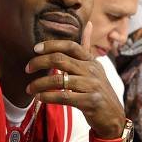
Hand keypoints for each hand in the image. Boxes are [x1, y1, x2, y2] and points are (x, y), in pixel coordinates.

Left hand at [25, 22, 126, 137]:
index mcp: (91, 61)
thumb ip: (87, 48)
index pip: (70, 46)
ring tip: (29, 89)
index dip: (51, 45)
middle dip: (39, 62)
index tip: (35, 49)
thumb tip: (89, 24)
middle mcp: (92, 71)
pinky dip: (48, 97)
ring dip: (39, 84)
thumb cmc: (99, 91)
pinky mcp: (90, 102)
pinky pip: (64, 97)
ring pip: (59, 80)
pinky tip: (39, 98)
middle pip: (60, 60)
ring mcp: (92, 86)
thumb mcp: (95, 68)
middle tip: (27, 69)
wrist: (113, 117)